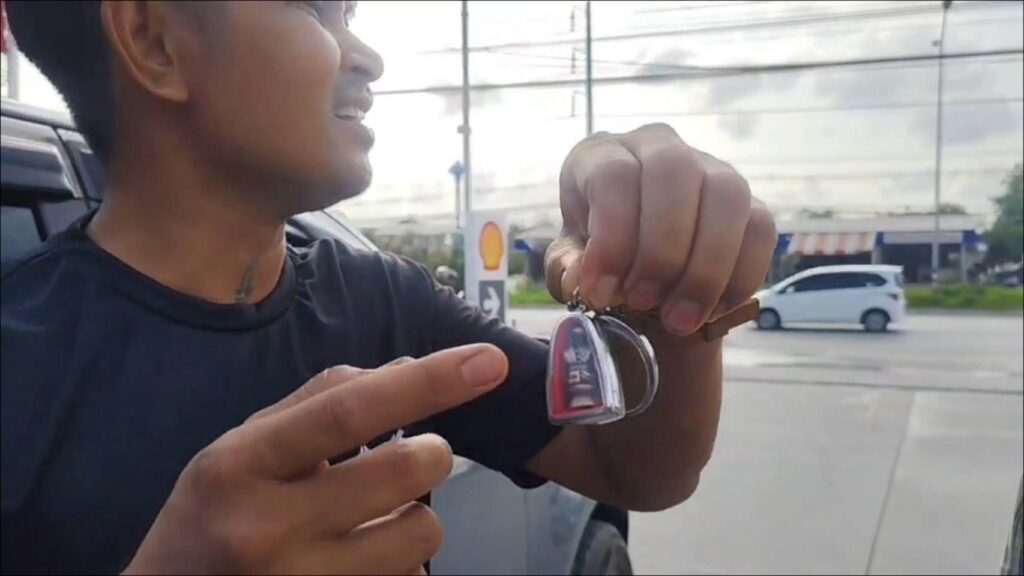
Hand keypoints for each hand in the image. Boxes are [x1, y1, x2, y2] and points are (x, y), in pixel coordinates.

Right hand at [123, 344, 508, 574]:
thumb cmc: (211, 517)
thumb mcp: (239, 450)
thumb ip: (315, 404)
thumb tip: (405, 369)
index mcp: (240, 466)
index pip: (348, 412)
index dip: (427, 382)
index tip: (487, 361)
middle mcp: (267, 529)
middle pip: (404, 471)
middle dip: (435, 452)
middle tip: (421, 454)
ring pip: (422, 533)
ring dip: (418, 516)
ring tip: (377, 518)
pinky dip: (402, 562)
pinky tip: (360, 560)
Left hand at [546, 123, 775, 336]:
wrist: (638, 268)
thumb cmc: (596, 256)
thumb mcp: (569, 263)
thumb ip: (568, 270)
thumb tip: (585, 279)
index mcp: (603, 154)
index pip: (614, 176)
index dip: (611, 238)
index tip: (601, 294)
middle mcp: (659, 147)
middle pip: (674, 175)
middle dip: (661, 252)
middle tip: (643, 303)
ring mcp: (710, 168)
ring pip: (727, 195)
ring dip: (705, 267)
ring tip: (679, 318)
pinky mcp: (748, 202)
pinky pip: (761, 228)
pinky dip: (740, 276)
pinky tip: (711, 311)